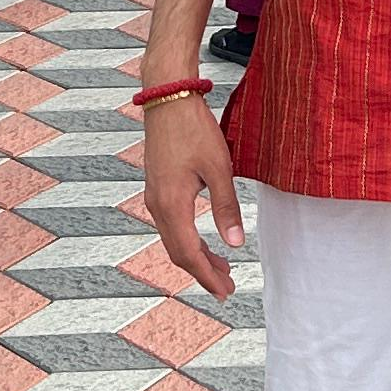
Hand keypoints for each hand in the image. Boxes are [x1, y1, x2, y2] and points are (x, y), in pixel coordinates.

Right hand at [142, 93, 244, 300]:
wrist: (167, 99)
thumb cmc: (193, 129)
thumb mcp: (218, 168)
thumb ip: (226, 207)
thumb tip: (236, 243)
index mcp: (172, 204)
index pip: (189, 254)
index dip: (207, 276)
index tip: (225, 291)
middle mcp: (157, 205)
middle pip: (178, 252)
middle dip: (203, 271)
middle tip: (226, 286)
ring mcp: (154, 197)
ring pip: (173, 239)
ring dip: (196, 256)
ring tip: (221, 266)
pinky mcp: (157, 187)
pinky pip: (170, 225)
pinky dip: (187, 239)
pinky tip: (203, 240)